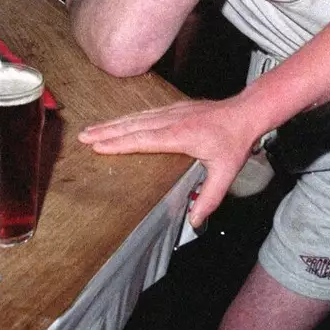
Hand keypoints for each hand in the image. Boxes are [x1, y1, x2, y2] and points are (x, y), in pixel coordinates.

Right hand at [79, 96, 257, 226]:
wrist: (246, 113)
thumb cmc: (235, 141)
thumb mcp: (225, 173)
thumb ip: (209, 198)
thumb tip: (194, 220)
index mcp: (180, 135)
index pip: (143, 140)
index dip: (119, 143)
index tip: (98, 146)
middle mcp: (171, 120)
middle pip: (132, 126)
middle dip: (106, 131)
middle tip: (84, 136)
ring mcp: (171, 112)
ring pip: (136, 117)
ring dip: (112, 123)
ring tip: (92, 128)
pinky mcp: (174, 109)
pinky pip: (144, 113)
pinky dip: (126, 118)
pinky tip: (118, 122)